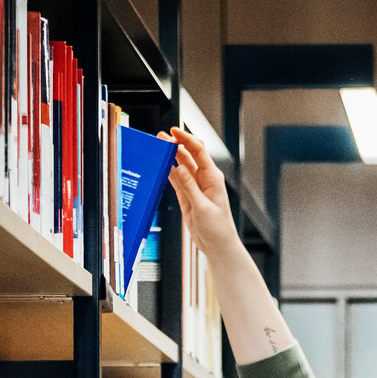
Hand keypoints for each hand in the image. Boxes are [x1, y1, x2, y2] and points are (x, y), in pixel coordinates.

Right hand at [164, 127, 242, 259]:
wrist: (217, 245)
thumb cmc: (218, 229)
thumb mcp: (202, 207)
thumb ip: (190, 187)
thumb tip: (180, 167)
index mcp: (213, 178)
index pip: (199, 152)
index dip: (186, 139)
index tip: (174, 132)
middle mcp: (204, 179)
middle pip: (189, 155)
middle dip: (176, 144)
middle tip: (161, 137)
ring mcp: (194, 186)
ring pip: (181, 165)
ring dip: (170, 156)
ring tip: (158, 146)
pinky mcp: (187, 195)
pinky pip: (176, 179)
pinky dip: (168, 171)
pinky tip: (161, 164)